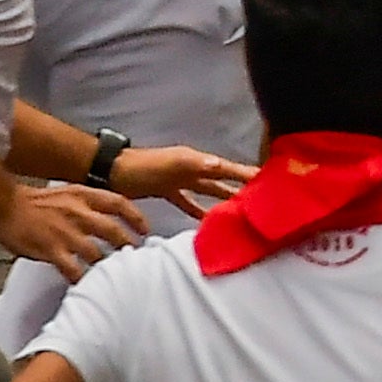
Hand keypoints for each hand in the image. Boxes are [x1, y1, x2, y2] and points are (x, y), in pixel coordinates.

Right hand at [0, 177, 148, 279]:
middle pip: (114, 231)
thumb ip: (88, 204)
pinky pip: (72, 269)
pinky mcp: (51, 249)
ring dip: (107, 265)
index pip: (120, 203)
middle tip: (136, 257)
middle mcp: (79, 212)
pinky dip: (82, 279)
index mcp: (83, 196)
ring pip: (97, 253)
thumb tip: (107, 218)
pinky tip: (86, 285)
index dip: (136, 217)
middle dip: (128, 246)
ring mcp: (66, 232)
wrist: (4, 205)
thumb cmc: (34, 201)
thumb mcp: (68, 193)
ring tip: (115, 275)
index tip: (146, 230)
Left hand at [111, 144, 254, 211]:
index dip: (247, 174)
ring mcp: (180, 179)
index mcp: (196, 161)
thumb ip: (195, 165)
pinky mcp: (167, 190)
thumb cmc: (142, 168)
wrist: (111, 172)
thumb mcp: (170, 165)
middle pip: (222, 179)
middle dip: (241, 187)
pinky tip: (207, 220)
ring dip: (224, 200)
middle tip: (263, 199)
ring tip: (242, 212)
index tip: (270, 180)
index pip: (227, 168)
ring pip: (208, 190)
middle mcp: (192, 168)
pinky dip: (199, 210)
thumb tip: (221, 165)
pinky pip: (188, 201)